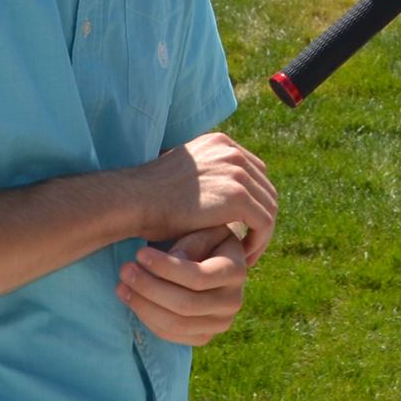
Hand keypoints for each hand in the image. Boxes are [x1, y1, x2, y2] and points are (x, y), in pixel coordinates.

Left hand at [118, 226, 249, 347]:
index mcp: (236, 271)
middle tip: (125, 271)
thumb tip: (175, 257)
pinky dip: (148, 319)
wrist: (217, 263)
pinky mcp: (204, 336)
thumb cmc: (206, 241)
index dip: (166, 268)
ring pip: (176, 323)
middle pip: (186, 304)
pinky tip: (133, 301)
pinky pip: (172, 335)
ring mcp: (220, 323)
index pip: (199, 277)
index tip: (139, 254)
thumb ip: (193, 241)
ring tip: (122, 287)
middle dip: (149, 288)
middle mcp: (233, 302)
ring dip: (143, 306)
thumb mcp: (205, 231)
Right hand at [140, 133, 276, 264]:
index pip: (253, 172)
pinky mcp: (238, 196)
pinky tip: (244, 257)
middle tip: (249, 244)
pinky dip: (259, 242)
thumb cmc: (148, 197)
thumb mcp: (182, 175)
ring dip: (261, 233)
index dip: (252, 201)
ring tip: (247, 255)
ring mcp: (237, 171)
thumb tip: (215, 193)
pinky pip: (264, 222)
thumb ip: (204, 177)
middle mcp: (233, 152)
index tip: (242, 226)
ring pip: (268, 206)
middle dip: (259, 217)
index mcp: (221, 143)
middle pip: (264, 188)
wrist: (132, 201)